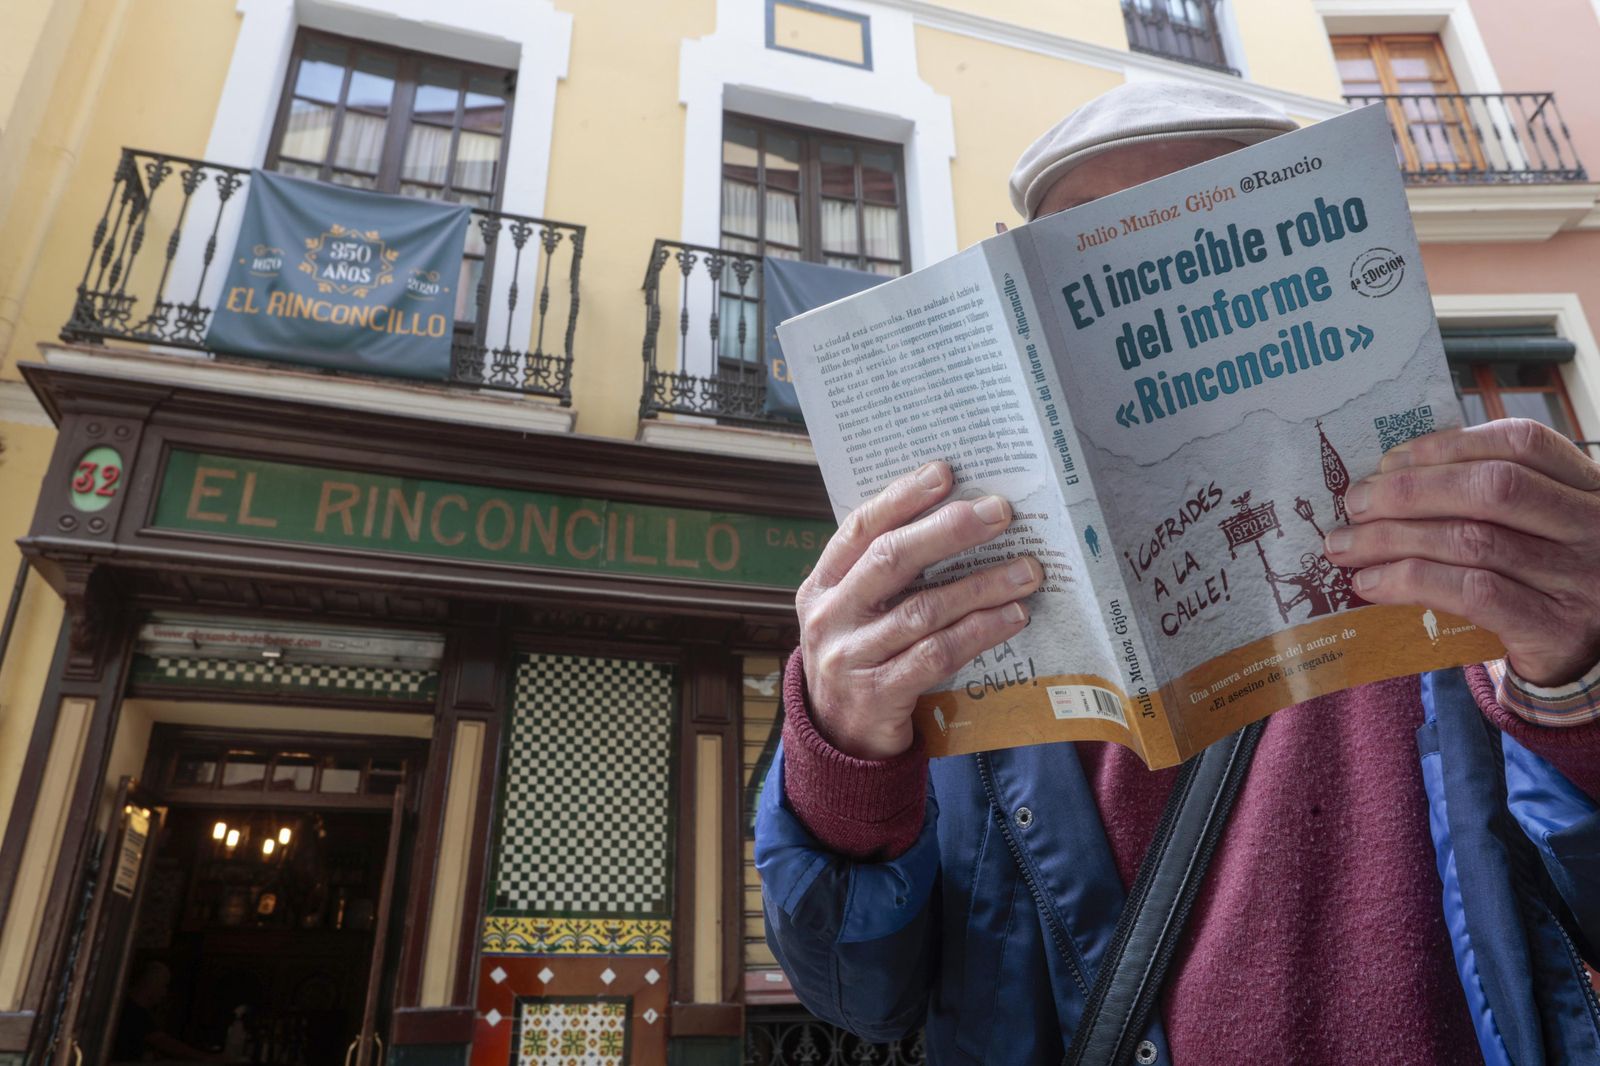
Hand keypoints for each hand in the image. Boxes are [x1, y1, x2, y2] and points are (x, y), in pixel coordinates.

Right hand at [797, 461, 1042, 758]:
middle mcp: (829, 617)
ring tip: (1027, 571)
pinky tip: (1012, 617)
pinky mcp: (879, 694)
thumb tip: (954, 518)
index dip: (902, 498)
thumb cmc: (860, 659)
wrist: (838, 740)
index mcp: (821, 585)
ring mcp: (850, 657)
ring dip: (981, 586)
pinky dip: (979, 633)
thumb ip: (882, 574)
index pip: (860, 529)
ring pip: (923, 610)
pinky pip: (937, 655)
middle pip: (891, 561)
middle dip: (950, 531)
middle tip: (1000, 512)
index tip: (945, 473)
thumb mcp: (852, 612)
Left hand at [1323, 419, 1599, 685]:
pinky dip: (1412, 582)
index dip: (1448, 445)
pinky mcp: (1555, 628)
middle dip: (1410, 491)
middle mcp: (1592, 525)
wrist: (1590, 658)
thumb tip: (1388, 478)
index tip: (1390, 461)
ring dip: (1393, 539)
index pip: (1521, 443)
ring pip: (1473, 541)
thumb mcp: (1538, 527)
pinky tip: (1372, 584)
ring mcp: (1580, 577)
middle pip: (1493, 488)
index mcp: (1588, 486)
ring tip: (1346, 545)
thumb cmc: (1545, 579)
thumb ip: (1487, 498)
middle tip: (1356, 503)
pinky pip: (1473, 593)